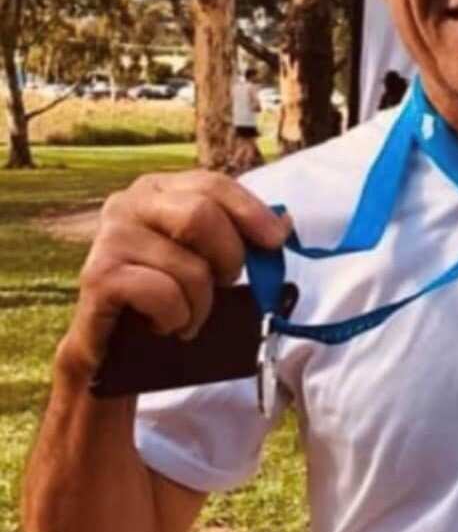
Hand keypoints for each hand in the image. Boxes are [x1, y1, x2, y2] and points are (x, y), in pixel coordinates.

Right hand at [59, 170, 291, 382]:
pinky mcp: (98, 277)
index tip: (276, 240)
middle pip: (200, 216)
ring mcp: (110, 238)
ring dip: (201, 303)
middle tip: (224, 284)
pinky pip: (163, 294)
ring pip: (188, 266)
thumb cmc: (167, 294)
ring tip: (188, 314)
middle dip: (227, 258)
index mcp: (159, 189)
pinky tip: (163, 325)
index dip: (250, 211)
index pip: (213, 184)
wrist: (115, 348)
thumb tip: (284, 224)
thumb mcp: (206, 258)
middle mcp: (128, 204)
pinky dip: (176, 317)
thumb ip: (240, 236)